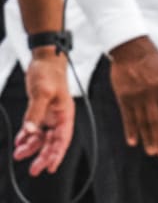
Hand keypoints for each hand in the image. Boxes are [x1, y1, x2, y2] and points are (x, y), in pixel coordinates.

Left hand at [15, 52, 73, 174]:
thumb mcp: (42, 93)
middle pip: (52, 141)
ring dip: (31, 147)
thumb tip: (28, 132)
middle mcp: (58, 117)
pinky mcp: (39, 111)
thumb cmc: (49, 73)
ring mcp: (48, 114)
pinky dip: (26, 137)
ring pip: (41, 137)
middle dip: (43, 156)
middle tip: (34, 170)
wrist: (44, 60)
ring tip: (19, 154)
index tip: (51, 167)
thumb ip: (35, 113)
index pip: (63, 138)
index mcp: (65, 113)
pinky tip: (19, 142)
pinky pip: (33, 129)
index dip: (58, 154)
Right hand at [109, 35, 157, 156]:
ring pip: (142, 122)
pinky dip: (130, 130)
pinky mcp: (123, 97)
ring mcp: (135, 97)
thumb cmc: (154, 61)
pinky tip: (133, 142)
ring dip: (147, 139)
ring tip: (151, 152)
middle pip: (156, 122)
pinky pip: (127, 117)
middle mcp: (150, 94)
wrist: (130, 49)